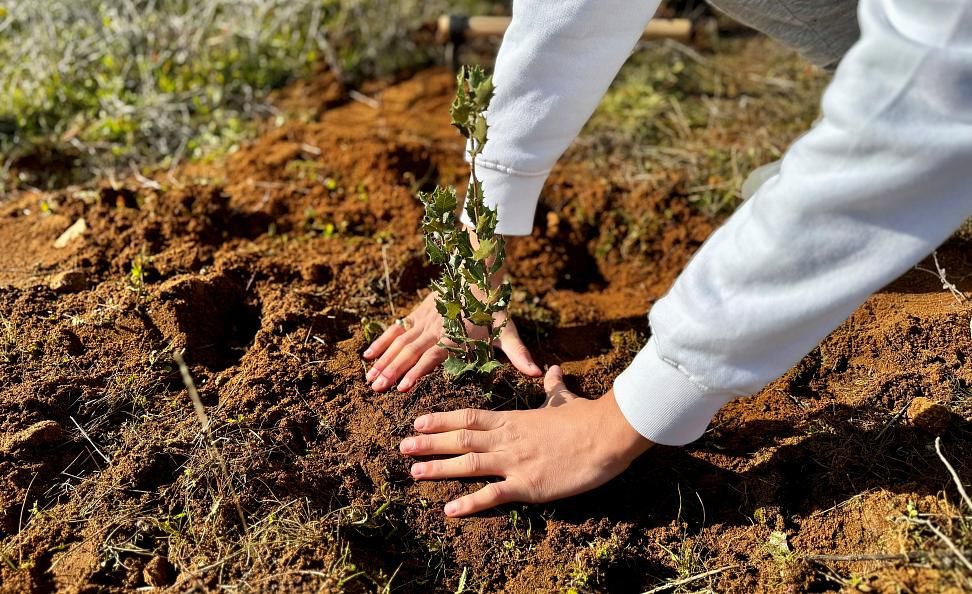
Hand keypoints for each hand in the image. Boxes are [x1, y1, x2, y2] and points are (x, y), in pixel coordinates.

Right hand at [363, 292, 540, 391]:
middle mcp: (436, 329)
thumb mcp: (507, 330)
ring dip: (384, 360)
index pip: (432, 357)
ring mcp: (424, 320)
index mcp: (455, 337)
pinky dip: (381, 342)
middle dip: (392, 371)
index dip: (417, 372)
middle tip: (375, 389)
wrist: (478, 269)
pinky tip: (368, 355)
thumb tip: (537, 372)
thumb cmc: (494, 305)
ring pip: (399, 342)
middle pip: (410, 352)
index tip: (402, 388)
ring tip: (369, 378)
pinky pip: (396, 330)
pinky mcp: (418, 313)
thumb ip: (518, 354)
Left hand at [399, 366, 652, 516]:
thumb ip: (551, 386)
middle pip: (460, 439)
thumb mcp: (564, 398)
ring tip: (414, 471)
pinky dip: (469, 503)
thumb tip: (551, 369)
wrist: (606, 434)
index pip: (469, 417)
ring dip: (439, 468)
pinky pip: (492, 495)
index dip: (441, 420)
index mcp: (513, 419)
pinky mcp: (527, 485)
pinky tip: (449, 510)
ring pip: (468, 464)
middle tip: (402, 446)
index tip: (418, 422)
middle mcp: (507, 439)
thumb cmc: (587, 417)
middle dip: (429, 443)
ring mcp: (515, 462)